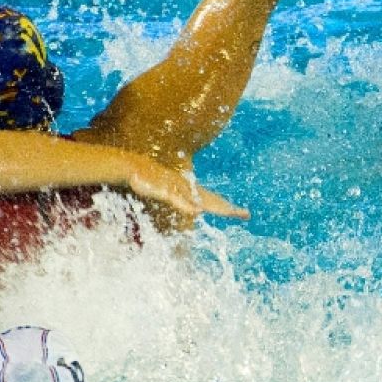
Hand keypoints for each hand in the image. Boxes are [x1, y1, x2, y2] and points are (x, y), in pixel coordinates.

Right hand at [128, 161, 249, 221]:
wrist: (135, 167)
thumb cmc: (151, 181)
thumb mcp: (165, 192)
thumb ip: (176, 200)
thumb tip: (188, 207)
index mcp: (190, 191)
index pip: (213, 201)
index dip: (228, 208)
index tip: (244, 214)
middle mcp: (188, 189)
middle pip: (212, 201)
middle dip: (228, 208)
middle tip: (245, 214)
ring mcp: (178, 190)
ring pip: (199, 200)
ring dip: (213, 206)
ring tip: (230, 213)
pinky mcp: (166, 192)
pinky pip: (179, 200)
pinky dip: (188, 205)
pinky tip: (197, 211)